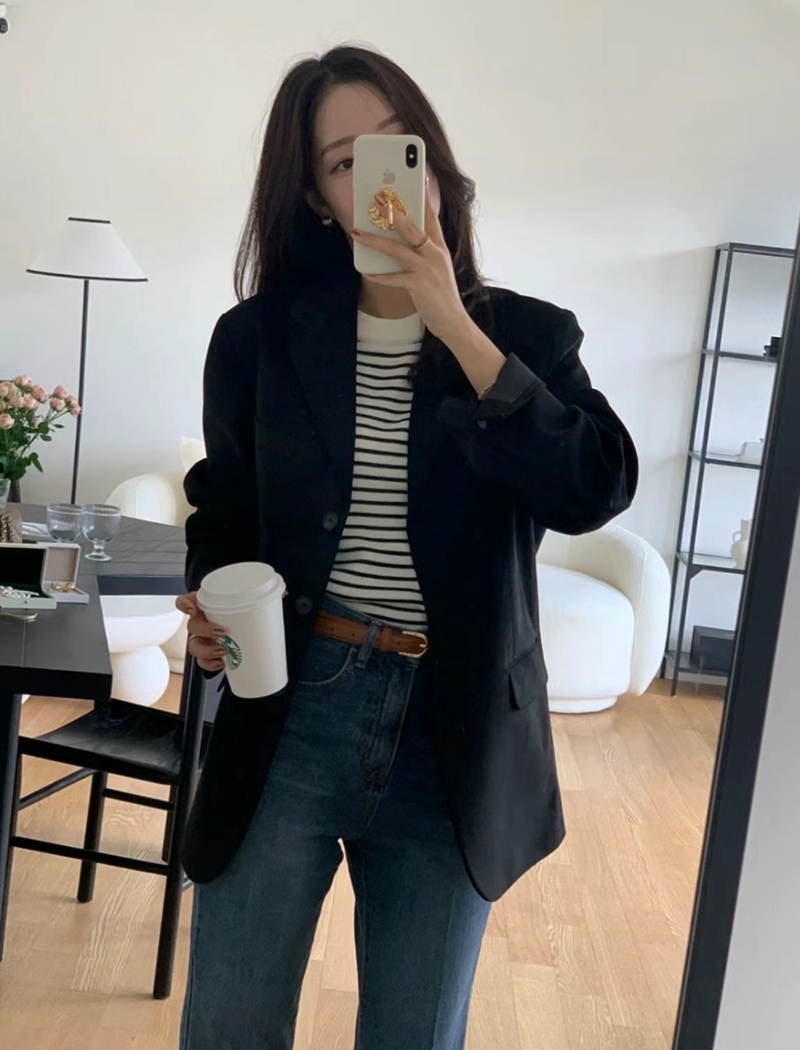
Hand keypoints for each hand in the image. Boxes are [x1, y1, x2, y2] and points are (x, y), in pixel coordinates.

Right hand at [176, 587, 288, 672]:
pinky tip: (222, 664)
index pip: (185, 601)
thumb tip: (284, 595)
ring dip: (207, 650)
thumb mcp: (247, 602)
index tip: (193, 607)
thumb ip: (262, 596)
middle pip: (192, 626)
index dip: (185, 604)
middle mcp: (200, 622)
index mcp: (205, 606)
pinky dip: (210, 665)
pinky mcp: (210, 654)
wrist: (243, 623)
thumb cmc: (240, 611)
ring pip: (194, 646)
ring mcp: (203, 639)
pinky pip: (203, 663)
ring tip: (224, 651)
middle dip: (205, 630)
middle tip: (222, 631)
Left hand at [352, 184, 470, 341]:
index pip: (432, 216)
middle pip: (413, 227)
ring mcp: (427, 269)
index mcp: (440, 248)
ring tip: (357, 231)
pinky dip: (378, 275)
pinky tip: (365, 271)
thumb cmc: (441, 295)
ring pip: (397, 249)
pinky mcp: (419, 284)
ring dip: (375, 240)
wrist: (453, 321)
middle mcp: (435, 254)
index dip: (424, 195)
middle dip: (393, 212)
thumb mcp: (436, 268)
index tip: (420, 175)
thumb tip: (399, 240)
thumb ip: (423, 252)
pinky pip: (393, 277)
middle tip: (377, 198)